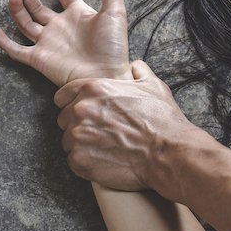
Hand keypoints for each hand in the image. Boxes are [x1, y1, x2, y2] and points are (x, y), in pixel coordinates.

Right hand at [0, 0, 131, 85]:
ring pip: (25, 23)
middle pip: (38, 7)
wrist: (106, 75)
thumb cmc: (112, 46)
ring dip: (17, 7)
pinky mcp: (39, 59)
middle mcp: (60, 27)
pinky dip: (2, 41)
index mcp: (78, 14)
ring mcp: (48, 43)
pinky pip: (16, 50)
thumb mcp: (116, 10)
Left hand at [54, 60, 200, 192]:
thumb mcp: (153, 86)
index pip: (63, 96)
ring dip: (81, 145)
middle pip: (64, 119)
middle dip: (79, 125)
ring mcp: (78, 136)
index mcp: (93, 89)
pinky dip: (86, 163)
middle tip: (100, 134)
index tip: (84, 114)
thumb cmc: (162, 120)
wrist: (167, 152)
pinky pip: (74, 161)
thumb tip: (134, 67)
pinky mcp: (80, 160)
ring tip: (104, 149)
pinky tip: (104, 161)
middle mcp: (81, 110)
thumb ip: (139, 72)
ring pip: (68, 141)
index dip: (73, 104)